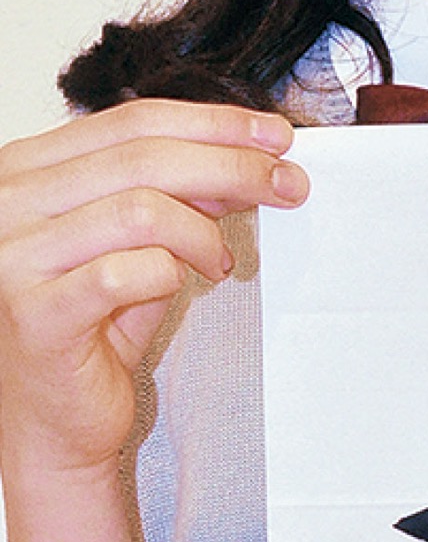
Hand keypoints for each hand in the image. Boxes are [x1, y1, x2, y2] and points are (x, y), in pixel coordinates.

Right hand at [0, 99, 307, 474]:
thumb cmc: (92, 329)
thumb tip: (248, 155)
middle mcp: (8, 204)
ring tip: (220, 260)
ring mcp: (13, 257)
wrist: (55, 421)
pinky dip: (173, 272)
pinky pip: (127, 271)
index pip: (130, 121)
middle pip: (142, 156)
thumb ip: (178, 194)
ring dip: (202, 231)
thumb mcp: (141, 242)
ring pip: (140, 209)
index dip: (211, 123)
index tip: (272, 135)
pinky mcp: (36, 313)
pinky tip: (189, 284)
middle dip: (230, 165)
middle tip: (286, 183)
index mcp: (28, 171)